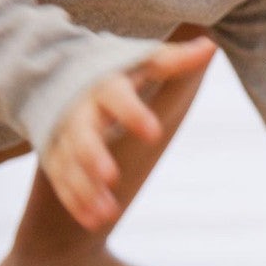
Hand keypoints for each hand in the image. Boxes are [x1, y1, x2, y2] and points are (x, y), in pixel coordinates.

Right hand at [41, 37, 216, 229]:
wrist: (58, 77)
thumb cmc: (116, 71)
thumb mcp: (143, 64)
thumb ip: (174, 62)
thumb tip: (211, 46)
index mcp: (104, 86)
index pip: (116, 96)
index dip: (132, 112)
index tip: (153, 132)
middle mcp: (79, 111)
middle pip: (82, 133)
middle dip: (93, 154)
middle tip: (112, 175)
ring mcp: (62, 136)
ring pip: (69, 164)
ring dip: (86, 188)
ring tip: (108, 213)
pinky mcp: (54, 156)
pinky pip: (62, 181)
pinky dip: (76, 201)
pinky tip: (94, 220)